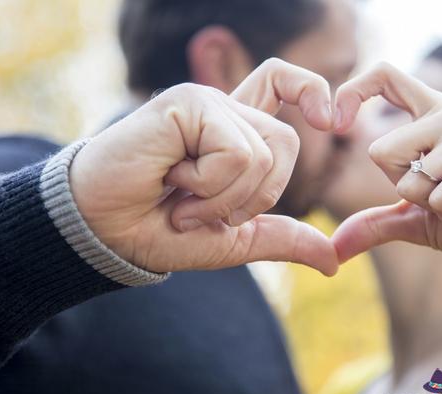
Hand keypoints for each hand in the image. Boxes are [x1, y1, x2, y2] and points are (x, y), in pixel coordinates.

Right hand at [69, 58, 338, 275]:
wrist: (107, 233)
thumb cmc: (161, 231)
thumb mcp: (234, 241)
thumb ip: (282, 240)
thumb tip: (334, 261)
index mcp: (236, 133)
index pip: (285, 84)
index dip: (313, 92)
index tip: (331, 121)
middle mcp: (224, 111)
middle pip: (287, 141)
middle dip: (256, 197)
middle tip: (205, 209)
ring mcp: (206, 103)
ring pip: (262, 154)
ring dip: (223, 198)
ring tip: (181, 199)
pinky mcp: (188, 104)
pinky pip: (235, 153)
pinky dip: (208, 186)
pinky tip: (171, 181)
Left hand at [331, 62, 441, 282]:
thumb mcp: (414, 220)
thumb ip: (375, 223)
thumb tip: (335, 247)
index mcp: (432, 115)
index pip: (385, 76)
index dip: (353, 92)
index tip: (336, 125)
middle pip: (382, 151)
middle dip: (406, 190)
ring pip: (411, 180)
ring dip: (434, 208)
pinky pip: (441, 196)